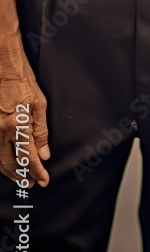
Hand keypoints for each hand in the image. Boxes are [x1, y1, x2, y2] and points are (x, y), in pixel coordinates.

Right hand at [0, 48, 49, 187]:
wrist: (3, 67)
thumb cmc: (23, 82)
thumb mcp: (39, 105)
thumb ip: (41, 132)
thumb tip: (44, 154)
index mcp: (17, 125)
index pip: (29, 157)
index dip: (37, 171)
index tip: (44, 181)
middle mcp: (1, 131)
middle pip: (11, 164)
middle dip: (22, 176)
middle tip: (32, 184)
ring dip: (9, 172)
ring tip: (20, 178)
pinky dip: (0, 160)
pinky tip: (6, 163)